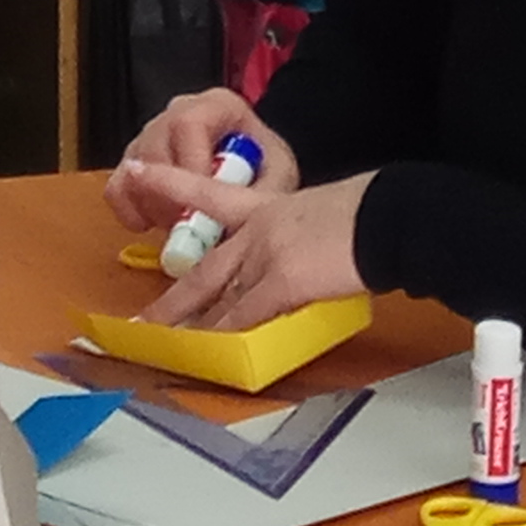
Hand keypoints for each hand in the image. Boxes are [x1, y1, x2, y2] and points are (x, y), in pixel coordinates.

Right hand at [103, 90, 297, 231]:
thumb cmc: (264, 172)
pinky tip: (148, 226)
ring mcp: (152, 135)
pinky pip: (115, 185)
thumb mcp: (277, 178)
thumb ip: (261, 191)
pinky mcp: (133, 163)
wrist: (252, 175)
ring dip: (151, 205)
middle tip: (188, 226)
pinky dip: (127, 210)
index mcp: (217, 105)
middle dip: (167, 194)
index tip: (201, 205)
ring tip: (178, 227)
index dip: (190, 165)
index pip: (189, 122)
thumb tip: (240, 219)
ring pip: (132, 167)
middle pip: (154, 144)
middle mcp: (179, 111)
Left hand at [128, 170, 369, 330]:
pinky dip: (224, 336)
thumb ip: (300, 238)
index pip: (210, 197)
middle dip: (172, 302)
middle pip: (205, 270)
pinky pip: (244, 315)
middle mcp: (259, 229)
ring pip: (218, 297)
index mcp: (269, 207)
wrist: (388, 216)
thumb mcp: (325, 215)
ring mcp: (266, 255)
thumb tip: (300, 264)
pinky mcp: (282, 281)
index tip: (137, 173)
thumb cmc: (371, 215)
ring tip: (165, 347)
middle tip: (142, 321)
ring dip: (192, 327)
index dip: (171, 186)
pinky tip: (209, 351)